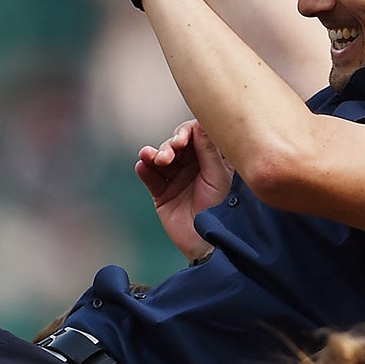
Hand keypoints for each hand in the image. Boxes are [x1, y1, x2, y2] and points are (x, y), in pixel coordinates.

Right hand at [136, 121, 230, 261]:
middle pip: (175, 145)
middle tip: (169, 154)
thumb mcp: (218, 175)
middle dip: (169, 146)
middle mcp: (193, 167)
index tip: (181, 139)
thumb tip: (200, 123)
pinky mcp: (163, 194)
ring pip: (160, 159)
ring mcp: (177, 180)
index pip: (195, 136)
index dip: (186, 133)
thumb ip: (208, 150)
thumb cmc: (221, 208)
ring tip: (153, 158)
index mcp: (210, 159)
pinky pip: (151, 178)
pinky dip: (145, 170)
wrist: (210, 240)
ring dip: (154, 155)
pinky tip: (142, 165)